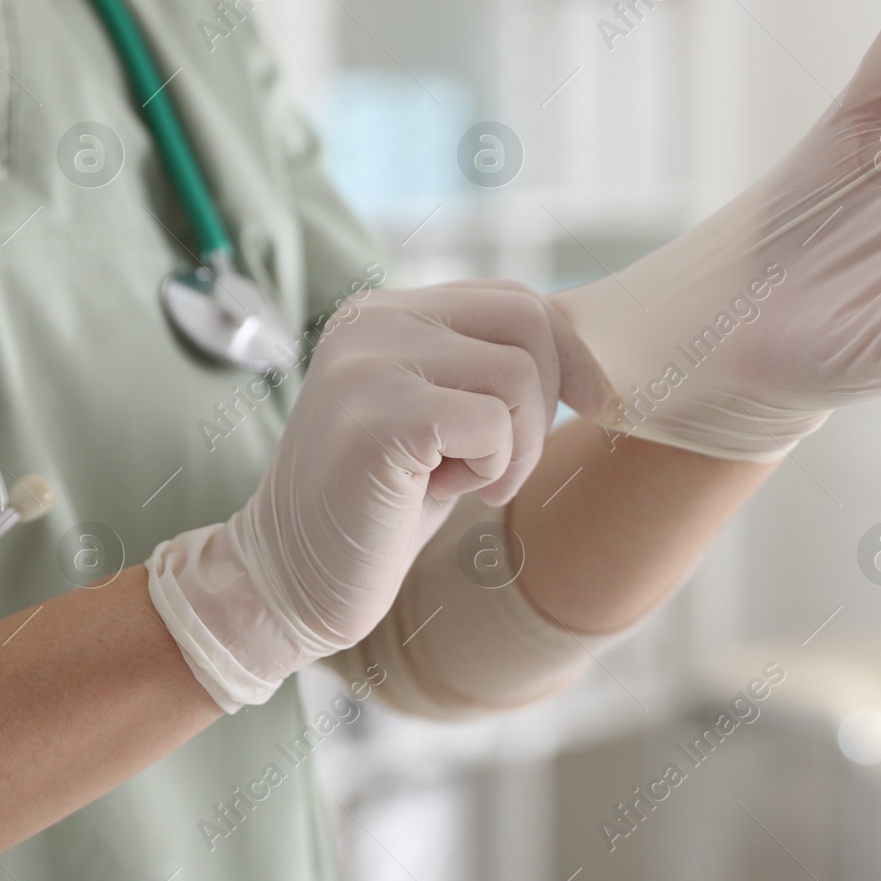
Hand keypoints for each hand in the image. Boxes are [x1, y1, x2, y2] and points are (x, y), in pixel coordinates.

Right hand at [146, 281, 608, 709]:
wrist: (291, 581)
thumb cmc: (381, 506)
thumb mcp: (442, 417)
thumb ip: (488, 368)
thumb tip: (589, 353)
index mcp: (387, 311)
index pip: (515, 299)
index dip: (567, 355)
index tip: (586, 408)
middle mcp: (372, 321)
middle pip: (529, 321)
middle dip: (546, 402)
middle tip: (501, 464)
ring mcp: (368, 365)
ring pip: (520, 375)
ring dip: (516, 447)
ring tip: (460, 479)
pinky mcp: (377, 418)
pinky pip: (492, 424)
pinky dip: (491, 469)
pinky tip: (439, 493)